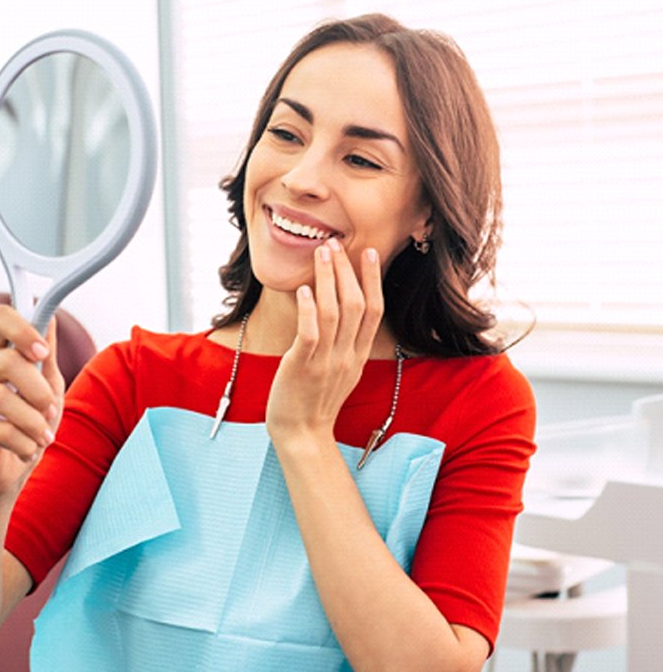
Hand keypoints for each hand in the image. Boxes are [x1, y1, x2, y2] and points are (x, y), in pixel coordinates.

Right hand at [0, 305, 64, 496]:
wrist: (12, 469)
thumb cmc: (31, 422)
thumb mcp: (47, 385)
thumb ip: (46, 356)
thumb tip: (51, 318)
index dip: (20, 328)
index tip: (42, 352)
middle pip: (6, 360)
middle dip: (38, 388)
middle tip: (49, 408)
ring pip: (1, 397)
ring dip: (34, 421)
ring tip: (42, 436)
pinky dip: (25, 442)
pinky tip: (28, 449)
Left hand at [266, 239, 383, 447]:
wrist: (302, 434)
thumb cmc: (316, 399)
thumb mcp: (342, 370)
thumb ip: (347, 343)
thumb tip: (344, 312)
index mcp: (359, 355)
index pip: (374, 311)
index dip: (373, 280)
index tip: (369, 253)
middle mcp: (347, 355)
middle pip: (356, 305)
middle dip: (348, 270)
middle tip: (337, 243)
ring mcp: (326, 361)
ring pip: (334, 313)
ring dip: (329, 279)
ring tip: (322, 253)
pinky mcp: (303, 366)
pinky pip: (311, 333)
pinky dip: (310, 309)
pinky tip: (306, 289)